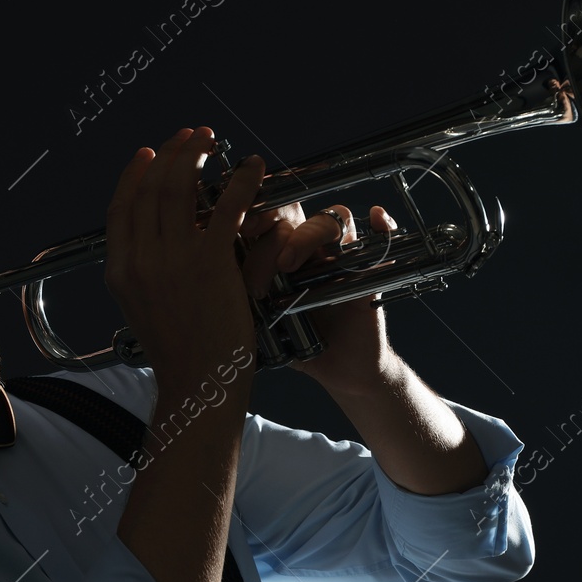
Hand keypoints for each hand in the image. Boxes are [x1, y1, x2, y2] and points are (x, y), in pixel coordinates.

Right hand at [104, 126, 266, 385]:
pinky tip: (251, 167)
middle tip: (190, 136)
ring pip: (182, 190)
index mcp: (120, 272)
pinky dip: (240, 181)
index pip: (120, 208)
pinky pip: (225, 208)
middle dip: (171, 153)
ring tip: (212, 139)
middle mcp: (140, 261)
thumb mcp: (143, 310)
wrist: (198, 387)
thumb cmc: (179, 355)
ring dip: (198, 155)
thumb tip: (150, 246)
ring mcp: (173, 261)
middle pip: (150, 189)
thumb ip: (143, 274)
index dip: (135, 174)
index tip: (150, 152)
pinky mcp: (211, 264)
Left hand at [237, 202, 398, 393]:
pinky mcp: (367, 268)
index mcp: (277, 252)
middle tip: (251, 241)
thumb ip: (237, 298)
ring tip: (287, 265)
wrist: (338, 369)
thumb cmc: (296, 343)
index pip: (263, 216)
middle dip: (270, 224)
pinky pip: (379, 235)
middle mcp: (308, 247)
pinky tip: (375, 218)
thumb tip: (201, 281)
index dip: (248, 212)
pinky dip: (380, 223)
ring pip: (328, 219)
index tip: (230, 225)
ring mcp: (339, 254)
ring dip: (305, 236)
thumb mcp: (259, 321)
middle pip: (293, 212)